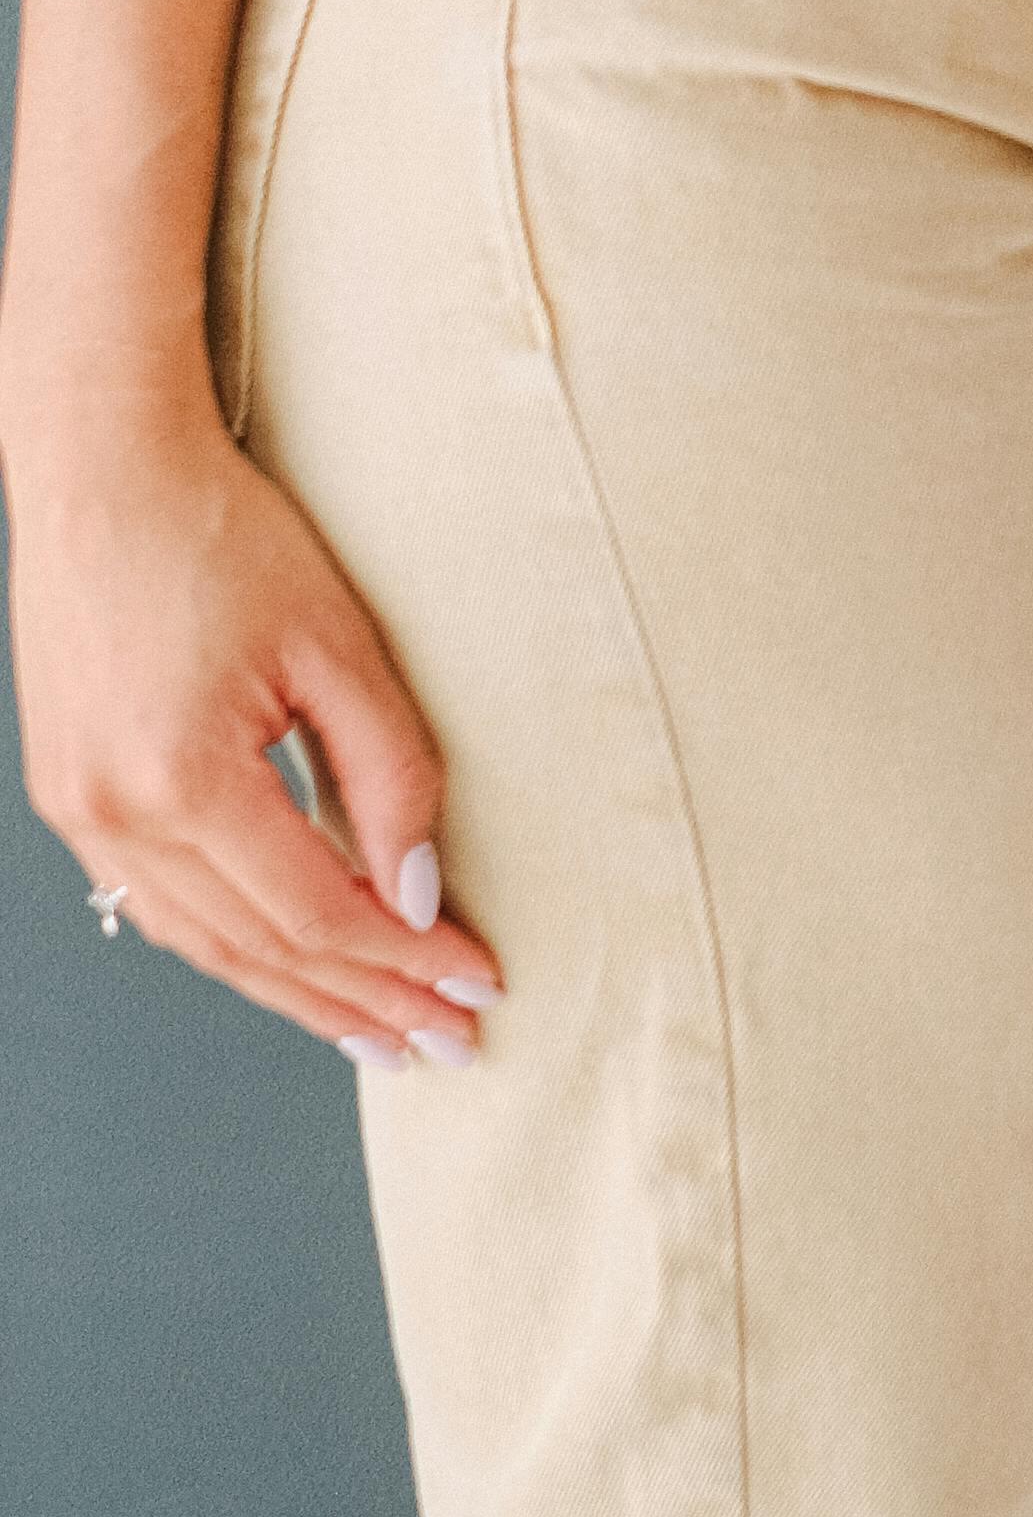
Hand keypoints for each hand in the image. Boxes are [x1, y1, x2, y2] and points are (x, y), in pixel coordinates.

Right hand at [11, 387, 499, 1062]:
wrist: (104, 475)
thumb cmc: (220, 536)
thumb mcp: (337, 644)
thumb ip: (389, 772)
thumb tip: (419, 890)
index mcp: (183, 781)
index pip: (319, 912)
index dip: (405, 957)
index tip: (477, 984)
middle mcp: (117, 818)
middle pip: (261, 951)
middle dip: (363, 1003)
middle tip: (446, 1042)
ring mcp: (81, 816)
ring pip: (205, 946)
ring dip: (299, 994)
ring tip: (381, 1032)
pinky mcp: (72, 800)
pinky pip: (161, 907)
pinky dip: (235, 946)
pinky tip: (290, 967)